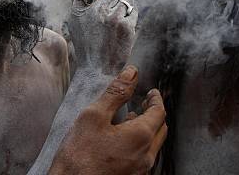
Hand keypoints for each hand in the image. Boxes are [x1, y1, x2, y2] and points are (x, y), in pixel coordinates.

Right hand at [49, 66, 167, 174]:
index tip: (151, 92)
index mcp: (141, 136)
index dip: (155, 98)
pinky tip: (121, 140)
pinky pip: (143, 157)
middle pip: (160, 128)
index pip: (159, 111)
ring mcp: (140, 170)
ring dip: (147, 129)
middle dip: (154, 113)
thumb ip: (116, 93)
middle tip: (144, 103)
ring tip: (130, 119)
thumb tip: (131, 73)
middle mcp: (146, 155)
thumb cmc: (78, 157)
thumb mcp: (94, 116)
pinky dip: (139, 143)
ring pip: (152, 144)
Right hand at [67, 0, 137, 73]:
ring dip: (126, 6)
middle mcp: (99, 12)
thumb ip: (82, 3)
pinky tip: (123, 27)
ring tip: (118, 18)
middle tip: (116, 3)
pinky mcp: (127, 28)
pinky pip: (134, 12)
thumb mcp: (76, 23)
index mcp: (85, 9)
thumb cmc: (87, 45)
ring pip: (128, 0)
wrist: (96, 70)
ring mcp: (115, 20)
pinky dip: (131, 17)